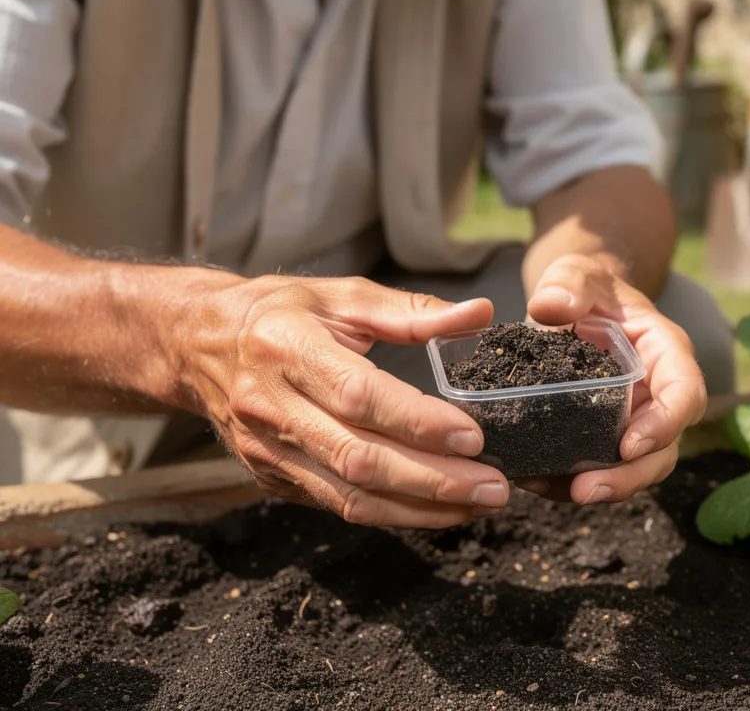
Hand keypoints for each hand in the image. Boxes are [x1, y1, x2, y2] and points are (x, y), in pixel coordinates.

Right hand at [177, 275, 510, 527]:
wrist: (197, 343)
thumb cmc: (281, 312)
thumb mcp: (342, 295)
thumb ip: (412, 311)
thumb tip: (479, 314)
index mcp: (287, 348)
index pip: (359, 396)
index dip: (418, 422)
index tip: (474, 436)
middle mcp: (272, 406)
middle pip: (360, 458)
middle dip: (434, 481)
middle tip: (494, 488)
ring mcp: (268, 450)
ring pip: (350, 495)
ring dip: (421, 508)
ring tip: (479, 505)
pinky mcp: (271, 478)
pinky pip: (338, 505)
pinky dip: (393, 513)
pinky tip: (438, 509)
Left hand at [518, 254, 707, 503]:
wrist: (574, 305)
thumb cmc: (586, 288)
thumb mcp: (578, 274)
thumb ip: (570, 283)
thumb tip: (549, 307)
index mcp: (666, 353)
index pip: (684, 394)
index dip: (665, 424)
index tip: (629, 445)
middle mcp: (659, 394)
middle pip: (664, 448)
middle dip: (630, 476)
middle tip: (587, 490)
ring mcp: (636, 421)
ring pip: (636, 469)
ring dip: (604, 488)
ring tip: (560, 494)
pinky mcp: (607, 437)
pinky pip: (599, 470)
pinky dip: (570, 484)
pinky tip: (536, 483)